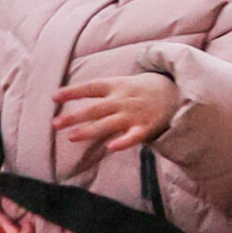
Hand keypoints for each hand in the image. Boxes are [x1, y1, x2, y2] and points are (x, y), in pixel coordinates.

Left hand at [52, 71, 176, 153]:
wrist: (177, 91)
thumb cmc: (143, 89)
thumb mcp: (123, 84)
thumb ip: (103, 93)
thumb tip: (78, 103)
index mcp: (116, 86)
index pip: (90, 87)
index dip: (72, 92)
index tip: (54, 97)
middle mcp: (122, 100)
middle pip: (94, 109)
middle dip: (74, 116)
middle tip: (54, 124)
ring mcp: (134, 114)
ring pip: (108, 123)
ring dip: (89, 130)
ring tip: (71, 137)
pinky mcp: (146, 127)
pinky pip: (133, 137)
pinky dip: (123, 142)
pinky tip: (110, 148)